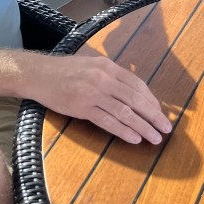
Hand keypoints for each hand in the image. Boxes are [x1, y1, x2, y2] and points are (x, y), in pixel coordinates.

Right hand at [35, 48, 171, 144]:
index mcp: (107, 67)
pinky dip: (123, 130)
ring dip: (143, 126)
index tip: (160, 113)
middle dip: (154, 115)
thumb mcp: (90, 65)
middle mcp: (102, 78)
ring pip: (125, 112)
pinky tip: (134, 138)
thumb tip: (131, 92)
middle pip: (135, 99)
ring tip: (155, 138)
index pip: (137, 85)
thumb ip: (110, 75)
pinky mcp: (81, 106)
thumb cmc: (64, 71)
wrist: (38, 74)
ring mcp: (92, 92)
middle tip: (166, 128)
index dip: (152, 101)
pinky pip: (107, 120)